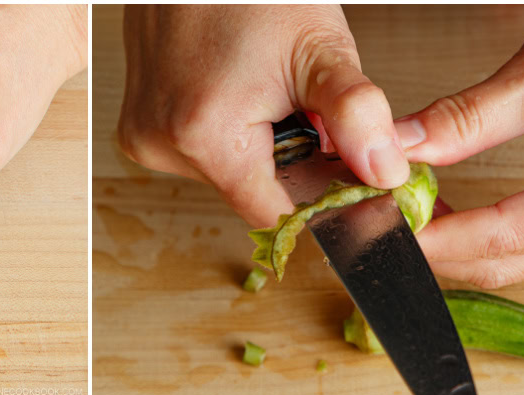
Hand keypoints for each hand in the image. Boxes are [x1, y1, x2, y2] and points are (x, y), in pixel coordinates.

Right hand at [117, 5, 411, 226]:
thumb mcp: (318, 51)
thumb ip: (358, 119)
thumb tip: (386, 174)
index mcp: (206, 136)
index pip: (277, 214)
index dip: (319, 198)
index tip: (343, 172)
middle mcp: (163, 145)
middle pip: (251, 192)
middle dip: (288, 160)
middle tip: (299, 105)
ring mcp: (144, 137)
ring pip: (226, 174)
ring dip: (256, 146)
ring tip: (260, 88)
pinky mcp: (137, 128)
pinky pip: (197, 152)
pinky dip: (225, 132)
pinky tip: (232, 90)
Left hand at [397, 5, 523, 287]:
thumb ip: (461, 121)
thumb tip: (395, 150)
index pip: (499, 238)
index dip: (430, 239)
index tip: (376, 228)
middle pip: (502, 262)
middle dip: (432, 248)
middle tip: (372, 224)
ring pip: (510, 261)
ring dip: (450, 244)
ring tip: (397, 215)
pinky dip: (476, 233)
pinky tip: (436, 212)